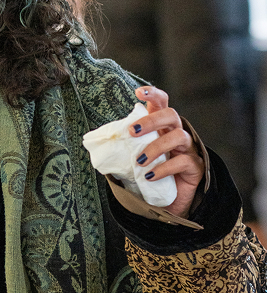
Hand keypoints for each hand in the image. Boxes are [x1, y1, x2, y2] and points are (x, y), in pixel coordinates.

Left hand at [128, 86, 204, 218]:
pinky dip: (164, 168)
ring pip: (178, 137)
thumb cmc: (149, 173)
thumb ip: (124, 147)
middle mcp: (176, 133)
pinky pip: (183, 161)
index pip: (161, 103)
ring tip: (139, 161)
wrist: (168, 200)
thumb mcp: (134, 157)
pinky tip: (150, 176)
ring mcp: (188, 149)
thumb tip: (96, 143)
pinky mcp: (195, 166)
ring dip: (156, 147)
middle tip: (132, 132)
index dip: (153, 94)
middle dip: (151, 120)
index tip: (138, 92)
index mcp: (161, 127)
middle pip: (171, 115)